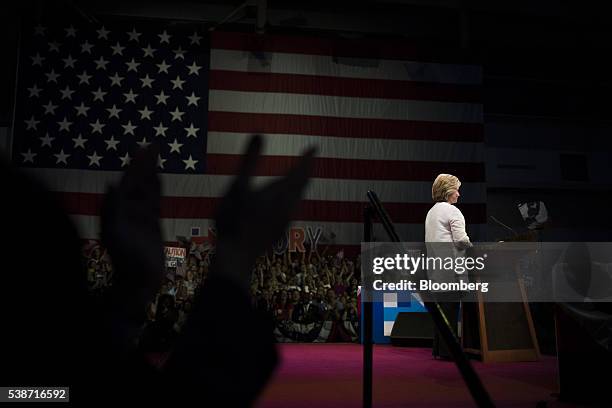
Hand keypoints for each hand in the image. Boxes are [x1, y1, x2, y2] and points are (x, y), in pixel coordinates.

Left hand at [101, 146, 164, 319]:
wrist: (140, 280)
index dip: (134, 165)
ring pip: (146, 189)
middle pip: (137, 181)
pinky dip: (157, 188)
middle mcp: (127, 210)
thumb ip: (113, 209)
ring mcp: (140, 216)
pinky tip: (160, 178)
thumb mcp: (116, 233)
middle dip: (143, 164)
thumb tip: (112, 185)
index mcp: (117, 210)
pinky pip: (154, 201)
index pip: (127, 181)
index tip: (142, 147)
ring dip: (151, 173)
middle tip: (152, 145)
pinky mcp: (151, 223)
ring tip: (156, 157)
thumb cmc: (127, 258)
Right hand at [213, 135, 314, 291]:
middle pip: (301, 186)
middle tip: (309, 161)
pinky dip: (291, 202)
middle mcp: (287, 207)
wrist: (236, 257)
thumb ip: (249, 160)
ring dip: (299, 188)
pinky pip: (289, 212)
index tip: (314, 148)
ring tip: (299, 181)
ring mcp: (284, 222)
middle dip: (305, 172)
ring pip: (297, 200)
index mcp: (280, 193)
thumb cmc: (234, 219)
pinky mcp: (278, 233)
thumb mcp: (238, 186)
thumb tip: (259, 133)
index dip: (307, 159)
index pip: (299, 172)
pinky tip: (284, 208)